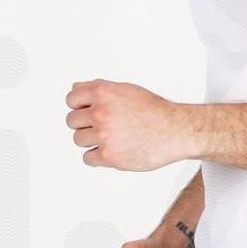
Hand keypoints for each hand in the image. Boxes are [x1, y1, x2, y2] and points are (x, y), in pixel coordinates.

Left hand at [65, 79, 190, 171]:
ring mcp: (104, 135)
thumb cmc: (154, 111)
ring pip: (78, 139)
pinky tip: (112, 150)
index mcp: (103, 92)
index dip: (79, 106)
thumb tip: (76, 88)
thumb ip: (100, 89)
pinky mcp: (109, 156)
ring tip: (110, 138)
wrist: (175, 131)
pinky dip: (97, 157)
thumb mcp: (126, 90)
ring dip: (90, 140)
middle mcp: (101, 112)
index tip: (87, 111)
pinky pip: (87, 158)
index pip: (71, 99)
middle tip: (102, 127)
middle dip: (84, 124)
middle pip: (72, 121)